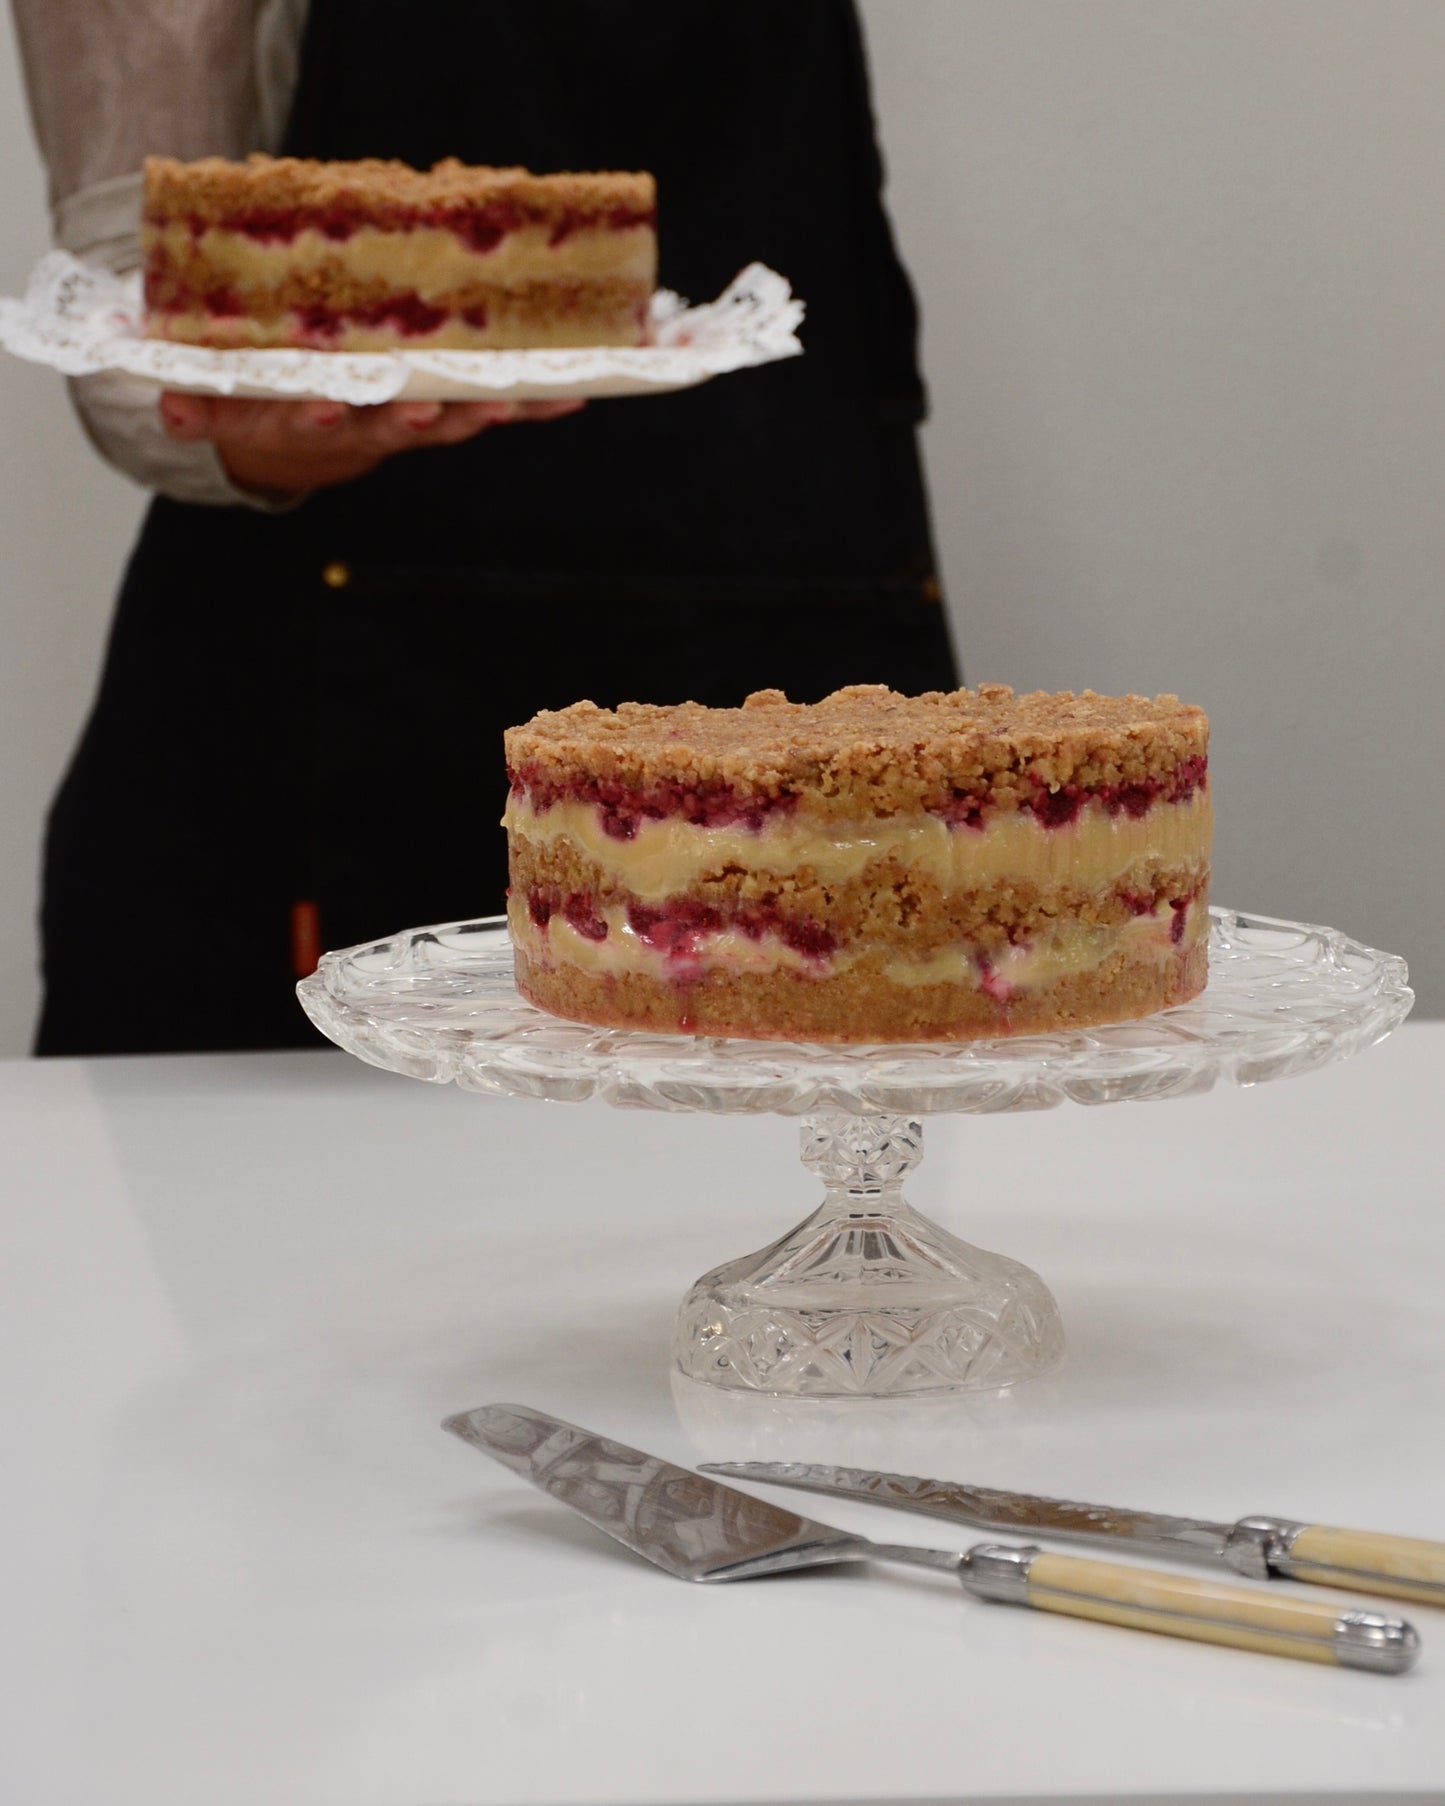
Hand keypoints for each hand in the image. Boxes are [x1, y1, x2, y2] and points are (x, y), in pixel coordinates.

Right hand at [158, 393, 584, 496]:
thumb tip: (174, 410)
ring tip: (526, 403)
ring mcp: (406, 425)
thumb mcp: (215, 404)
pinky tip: (571, 396)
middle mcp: (364, 428)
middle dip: (413, 419)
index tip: (325, 407)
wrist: (288, 443)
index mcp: (309, 418)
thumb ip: (195, 404)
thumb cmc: (252, 403)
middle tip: (431, 412)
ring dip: (488, 414)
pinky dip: (527, 406)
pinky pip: (488, 411)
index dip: (321, 415)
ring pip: (451, 420)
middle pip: (392, 426)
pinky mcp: (440, 416)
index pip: (313, 418)